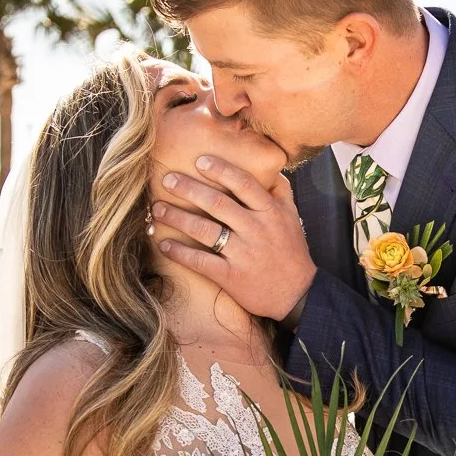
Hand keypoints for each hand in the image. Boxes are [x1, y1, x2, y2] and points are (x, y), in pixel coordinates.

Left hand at [156, 157, 316, 321]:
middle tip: (167, 180)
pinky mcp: (232, 276)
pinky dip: (180, 252)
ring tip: (157, 209)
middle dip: (189, 189)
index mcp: (270, 212)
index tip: (199, 161)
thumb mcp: (292, 217)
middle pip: (218, 203)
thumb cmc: (292, 252)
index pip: (244, 184)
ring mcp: (243, 254)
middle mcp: (256, 229)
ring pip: (205, 230)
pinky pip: (200, 261)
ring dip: (177, 218)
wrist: (298, 294)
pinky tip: (164, 244)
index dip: (221, 170)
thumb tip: (270, 167)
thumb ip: (281, 191)